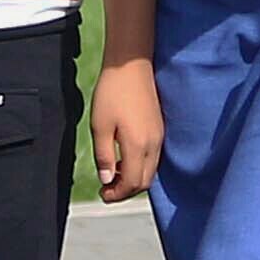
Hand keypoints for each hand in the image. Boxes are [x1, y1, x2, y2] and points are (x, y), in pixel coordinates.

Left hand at [90, 57, 163, 203]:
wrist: (130, 65)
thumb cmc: (112, 92)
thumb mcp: (100, 126)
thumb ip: (104, 156)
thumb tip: (107, 180)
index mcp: (138, 145)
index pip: (132, 183)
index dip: (117, 195)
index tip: (102, 194)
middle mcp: (154, 144)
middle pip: (144, 182)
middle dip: (126, 190)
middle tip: (107, 188)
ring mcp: (159, 136)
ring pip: (150, 171)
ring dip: (133, 178)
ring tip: (113, 174)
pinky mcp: (159, 129)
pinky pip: (153, 158)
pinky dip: (140, 166)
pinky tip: (124, 158)